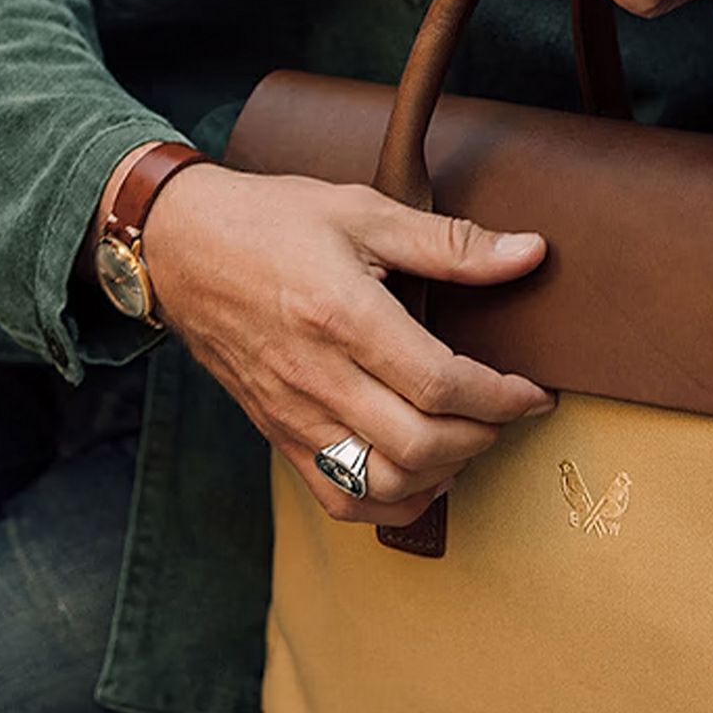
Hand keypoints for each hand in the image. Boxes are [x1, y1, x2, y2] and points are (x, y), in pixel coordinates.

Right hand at [140, 166, 553, 525]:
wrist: (180, 247)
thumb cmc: (273, 221)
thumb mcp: (364, 210)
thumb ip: (451, 242)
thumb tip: (531, 253)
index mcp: (343, 314)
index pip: (440, 383)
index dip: (502, 397)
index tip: (532, 392)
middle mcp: (317, 375)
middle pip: (419, 444)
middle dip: (483, 436)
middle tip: (505, 411)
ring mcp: (293, 413)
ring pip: (382, 484)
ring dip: (442, 473)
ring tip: (467, 437)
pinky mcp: (277, 433)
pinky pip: (339, 498)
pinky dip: (391, 501)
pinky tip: (419, 471)